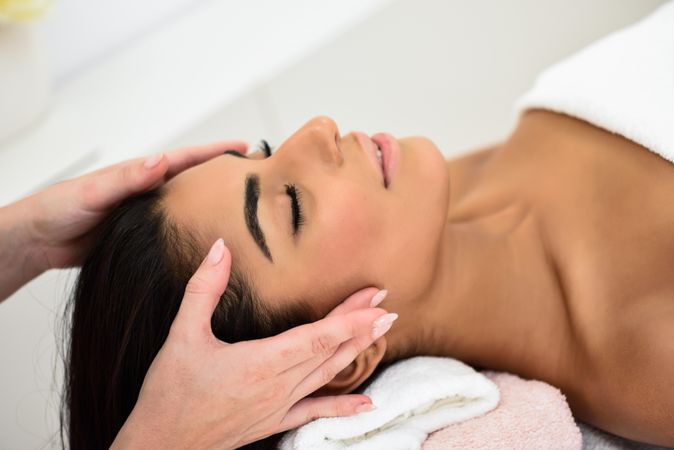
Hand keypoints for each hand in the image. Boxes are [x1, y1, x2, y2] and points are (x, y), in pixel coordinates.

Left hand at [18, 141, 246, 270]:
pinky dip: (196, 231)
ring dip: (215, 206)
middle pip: (195, 182)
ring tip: (244, 211)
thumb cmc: (59, 208)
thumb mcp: (94, 190)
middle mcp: (150, 192)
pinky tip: (209, 240)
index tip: (245, 147)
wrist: (40, 240)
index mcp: (142, 175)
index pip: (187, 160)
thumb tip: (162, 159)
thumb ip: (127, 177)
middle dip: (225, 176)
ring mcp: (150, 215)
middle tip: (255, 177)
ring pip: (190, 208)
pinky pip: (177, 231)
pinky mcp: (145, 238)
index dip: (217, 152)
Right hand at [112, 239, 391, 449]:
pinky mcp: (275, 421)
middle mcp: (277, 386)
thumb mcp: (181, 334)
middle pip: (329, 351)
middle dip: (361, 326)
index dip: (350, 319)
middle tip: (388, 304)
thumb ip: (204, 289)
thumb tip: (219, 248)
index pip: (317, 337)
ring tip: (381, 331)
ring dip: (357, 352)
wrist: (162, 443)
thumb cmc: (170, 390)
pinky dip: (343, 407)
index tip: (377, 301)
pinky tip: (367, 405)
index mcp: (259, 362)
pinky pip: (316, 412)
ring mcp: (280, 406)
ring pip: (328, 375)